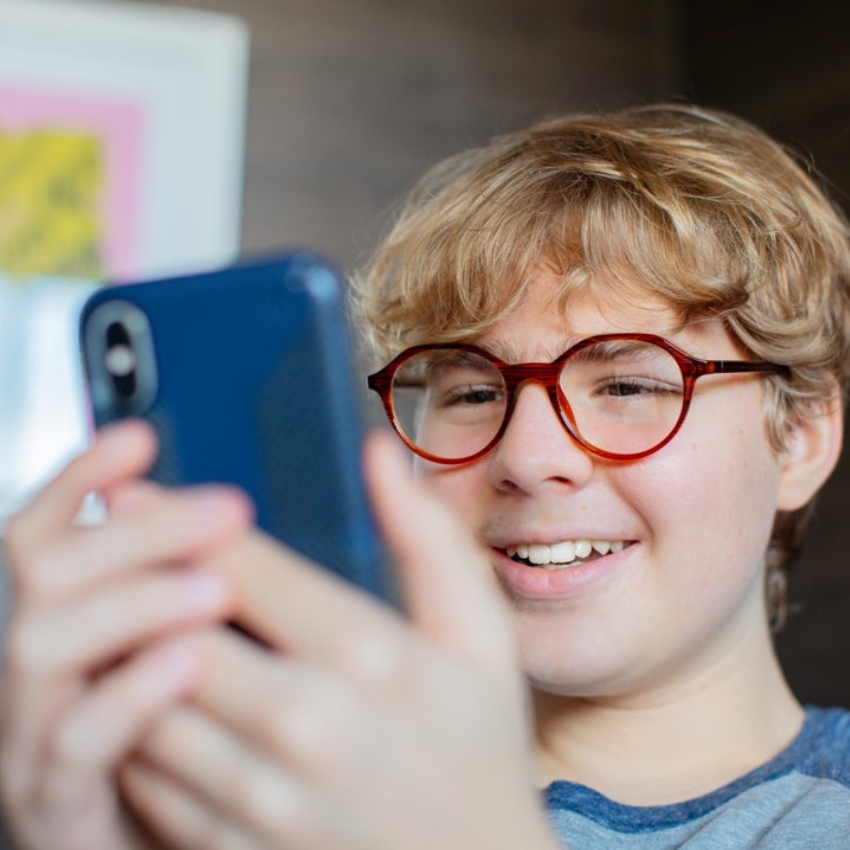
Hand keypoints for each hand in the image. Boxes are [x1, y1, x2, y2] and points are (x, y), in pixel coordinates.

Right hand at [0, 421, 251, 849]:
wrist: (200, 847)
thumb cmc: (206, 748)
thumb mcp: (196, 657)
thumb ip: (201, 585)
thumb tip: (227, 514)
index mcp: (70, 630)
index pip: (51, 535)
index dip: (82, 479)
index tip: (137, 440)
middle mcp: (40, 676)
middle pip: (46, 571)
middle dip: (135, 530)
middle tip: (225, 509)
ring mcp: (36, 739)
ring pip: (40, 644)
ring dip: (130, 600)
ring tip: (217, 585)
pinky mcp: (60, 807)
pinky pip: (74, 743)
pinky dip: (128, 691)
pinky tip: (187, 661)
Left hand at [120, 432, 560, 849]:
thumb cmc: (479, 744)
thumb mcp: (479, 631)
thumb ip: (426, 536)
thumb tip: (380, 455)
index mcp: (367, 656)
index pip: (244, 568)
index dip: (179, 518)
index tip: (137, 491)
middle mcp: (305, 724)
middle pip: (174, 633)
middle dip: (137, 582)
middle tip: (112, 553)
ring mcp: (261, 795)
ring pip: (142, 705)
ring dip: (123, 654)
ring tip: (117, 619)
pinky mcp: (232, 846)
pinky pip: (145, 777)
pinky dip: (131, 729)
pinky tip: (148, 699)